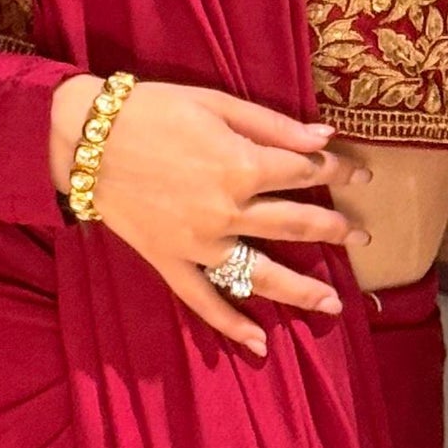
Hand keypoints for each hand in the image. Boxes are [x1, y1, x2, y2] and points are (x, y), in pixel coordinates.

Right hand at [48, 73, 372, 358]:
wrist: (86, 137)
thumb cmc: (151, 110)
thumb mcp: (216, 103)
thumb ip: (273, 125)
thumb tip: (324, 138)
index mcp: (243, 166)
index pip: (305, 171)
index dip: (338, 169)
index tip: (361, 173)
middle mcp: (229, 211)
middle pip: (295, 223)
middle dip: (334, 228)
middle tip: (362, 236)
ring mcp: (200, 244)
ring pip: (262, 274)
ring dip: (302, 291)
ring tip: (334, 305)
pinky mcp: (170, 261)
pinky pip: (204, 301)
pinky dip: (231, 324)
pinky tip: (259, 343)